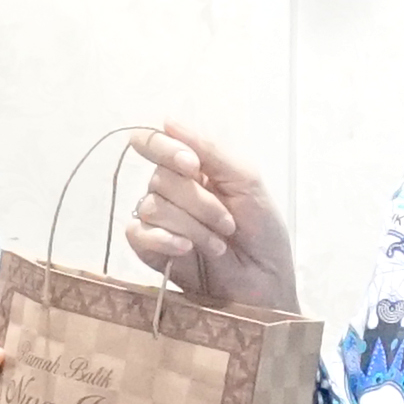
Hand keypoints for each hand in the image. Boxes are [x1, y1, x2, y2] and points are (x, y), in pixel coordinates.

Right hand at [124, 123, 301, 313]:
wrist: (267, 283)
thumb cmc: (264, 232)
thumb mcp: (246, 181)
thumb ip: (209, 149)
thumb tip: (167, 120)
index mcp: (192, 169)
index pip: (154, 143)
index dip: (164, 148)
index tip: (192, 165)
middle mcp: (172, 192)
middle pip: (158, 178)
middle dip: (198, 201)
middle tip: (227, 223)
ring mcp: (160, 223)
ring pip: (151, 206)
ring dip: (191, 225)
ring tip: (218, 243)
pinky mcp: (151, 252)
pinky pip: (137, 234)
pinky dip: (163, 239)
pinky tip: (186, 249)